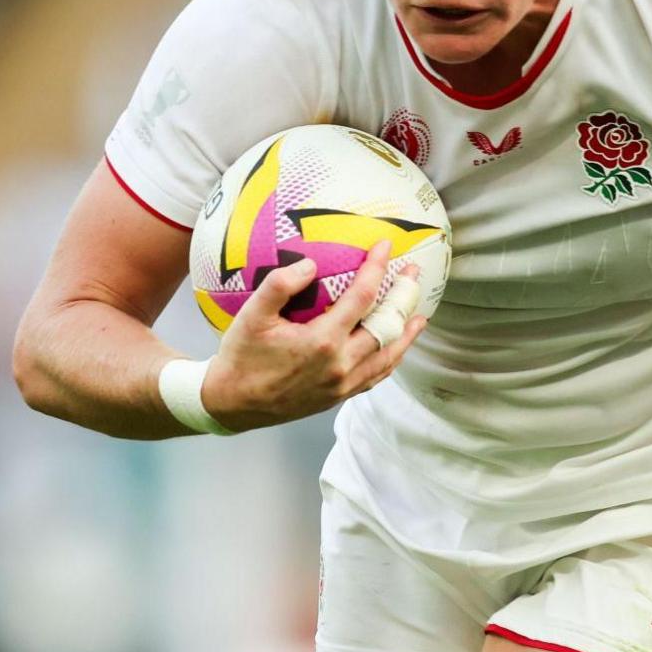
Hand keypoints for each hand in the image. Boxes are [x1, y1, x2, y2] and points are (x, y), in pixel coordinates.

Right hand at [200, 242, 424, 431]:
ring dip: (406, 333)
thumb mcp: (252, 315)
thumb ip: (280, 285)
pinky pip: (375, 377)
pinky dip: (391, 360)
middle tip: (413, 274)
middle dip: (403, 297)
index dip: (377, 269)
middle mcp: (340, 365)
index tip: (386, 247)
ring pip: (388, 357)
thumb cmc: (241, 356)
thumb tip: (311, 264)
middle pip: (386, 327)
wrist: (232, 404)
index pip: (362, 297)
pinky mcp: (339, 397)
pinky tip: (396, 349)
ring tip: (419, 315)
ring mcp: (342, 384)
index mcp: (322, 341)